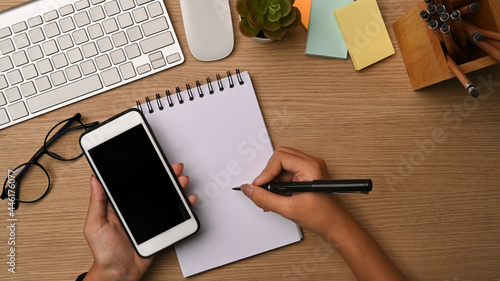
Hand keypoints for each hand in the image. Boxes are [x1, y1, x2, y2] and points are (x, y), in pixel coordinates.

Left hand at [83, 163, 196, 280]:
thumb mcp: (95, 225)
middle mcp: (134, 207)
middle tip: (171, 166)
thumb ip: (97, 202)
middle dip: (164, 174)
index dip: (139, 168)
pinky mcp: (158, 225)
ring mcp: (148, 216)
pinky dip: (182, 206)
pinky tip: (187, 199)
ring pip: (164, 196)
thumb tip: (95, 179)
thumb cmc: (104, 253)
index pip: (129, 181)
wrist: (119, 274)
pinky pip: (172, 213)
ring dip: (175, 186)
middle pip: (151, 186)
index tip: (147, 157)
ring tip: (181, 179)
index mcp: (117, 204)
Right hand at [241, 147, 406, 280]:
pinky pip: (288, 173)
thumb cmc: (323, 217)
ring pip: (283, 166)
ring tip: (272, 197)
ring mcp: (311, 168)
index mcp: (310, 167)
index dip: (266, 171)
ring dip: (274, 180)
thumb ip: (265, 199)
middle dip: (269, 173)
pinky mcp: (309, 175)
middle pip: (281, 157)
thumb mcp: (289, 209)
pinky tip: (278, 198)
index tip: (259, 185)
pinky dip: (280, 184)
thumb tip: (250, 190)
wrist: (337, 227)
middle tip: (263, 188)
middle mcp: (312, 164)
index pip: (280, 157)